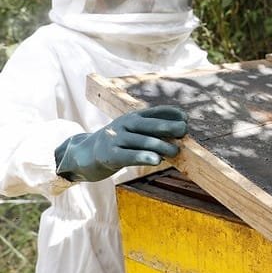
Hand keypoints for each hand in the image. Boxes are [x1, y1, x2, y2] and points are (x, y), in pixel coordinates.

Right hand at [55, 105, 188, 182]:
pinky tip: (156, 160)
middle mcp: (124, 124)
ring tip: (175, 150)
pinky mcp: (109, 155)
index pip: (154, 112)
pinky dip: (143, 157)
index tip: (185, 117)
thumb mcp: (133, 133)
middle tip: (184, 130)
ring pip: (141, 141)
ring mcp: (115, 139)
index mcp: (132, 117)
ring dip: (159, 145)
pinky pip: (129, 156)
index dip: (170, 113)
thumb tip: (181, 132)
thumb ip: (153, 132)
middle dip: (167, 126)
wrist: (84, 154)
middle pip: (148, 124)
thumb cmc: (118, 144)